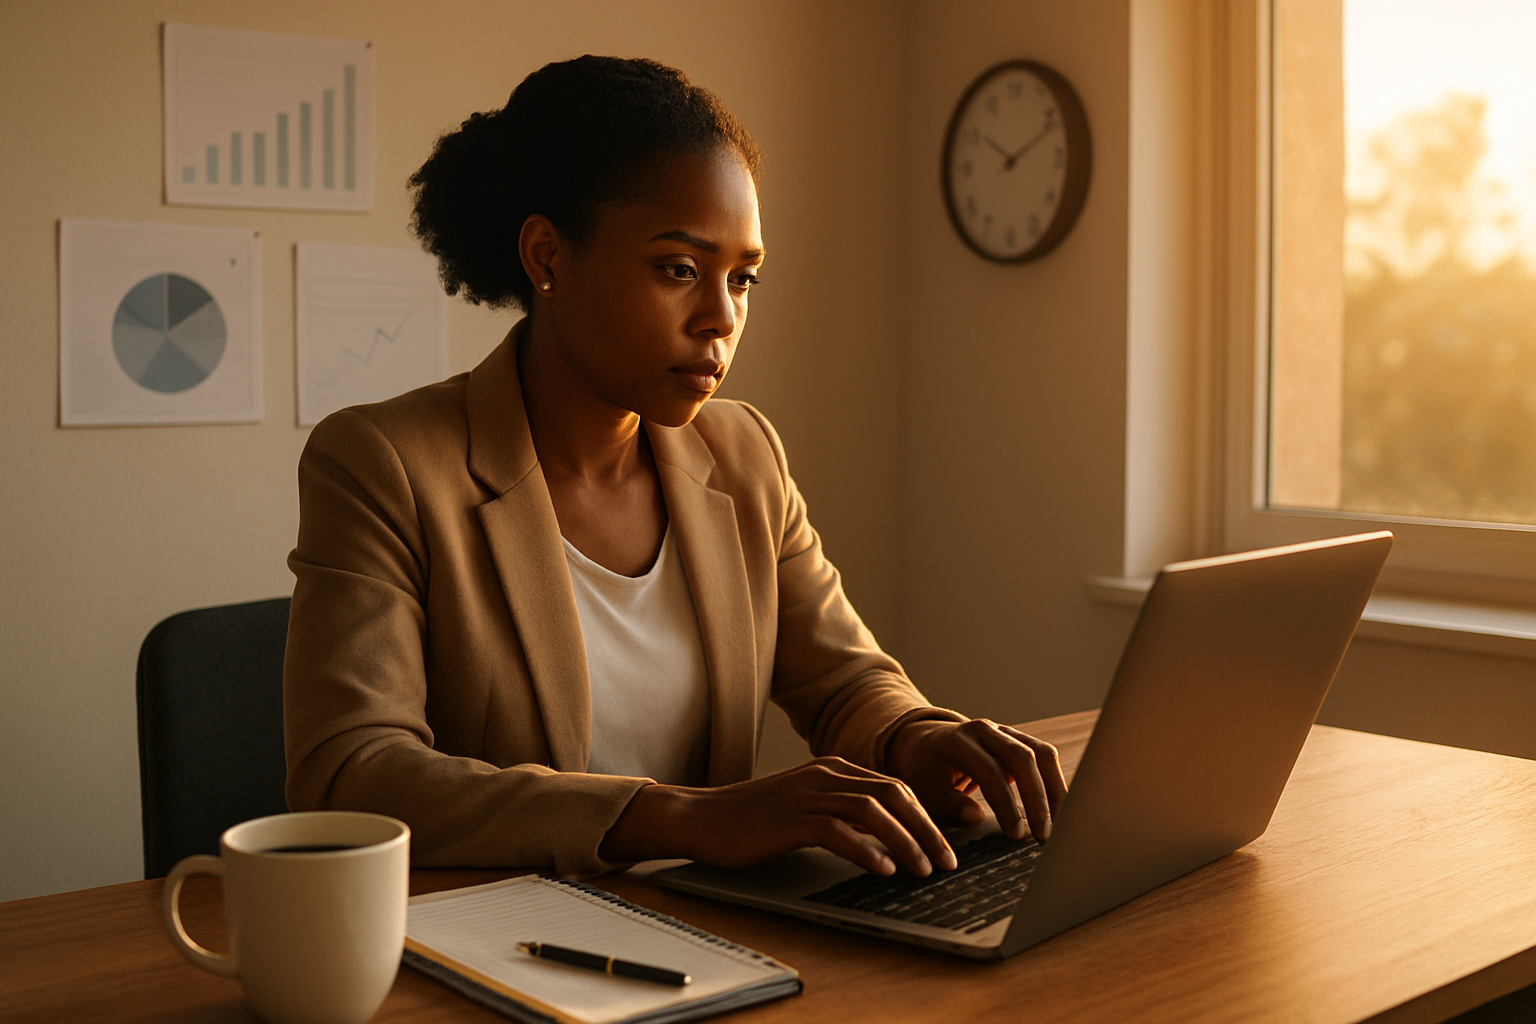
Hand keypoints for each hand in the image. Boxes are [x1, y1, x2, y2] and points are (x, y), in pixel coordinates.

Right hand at [599, 758, 958, 876]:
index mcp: (832, 769)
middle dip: (927, 828)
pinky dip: (866, 850)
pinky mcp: (790, 819)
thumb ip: (842, 815)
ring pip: (872, 810)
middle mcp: (824, 775)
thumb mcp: (806, 808)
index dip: (927, 814)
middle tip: (947, 861)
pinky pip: (838, 831)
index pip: (895, 786)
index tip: (946, 844)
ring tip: (922, 869)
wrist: (702, 817)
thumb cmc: (754, 820)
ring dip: (904, 841)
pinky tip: (882, 870)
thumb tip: (886, 841)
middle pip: (893, 793)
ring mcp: (807, 794)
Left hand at [885, 719, 1066, 842]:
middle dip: (1037, 798)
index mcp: (957, 740)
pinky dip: (1054, 782)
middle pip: (1022, 757)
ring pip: (1041, 753)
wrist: (924, 744)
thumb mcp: (924, 791)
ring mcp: (1004, 731)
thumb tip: (976, 817)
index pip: (989, 770)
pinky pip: (1044, 756)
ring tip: (1060, 824)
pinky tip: (1058, 809)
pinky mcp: (1018, 739)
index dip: (1005, 803)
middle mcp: (984, 730)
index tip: (1015, 834)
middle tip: (1043, 834)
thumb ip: (948, 804)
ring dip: (1054, 790)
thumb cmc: (924, 772)